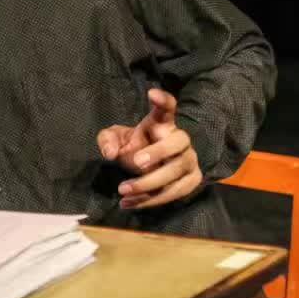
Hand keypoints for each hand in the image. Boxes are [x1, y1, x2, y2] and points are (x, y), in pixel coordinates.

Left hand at [96, 89, 202, 209]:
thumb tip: (111, 153)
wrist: (149, 169)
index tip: (151, 94)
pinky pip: (173, 193)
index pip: (167, 108)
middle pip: (178, 143)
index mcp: (162, 124)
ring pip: (176, 173)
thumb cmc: (135, 147)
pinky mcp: (190, 181)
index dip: (163, 100)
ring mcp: (189, 161)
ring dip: (149, 184)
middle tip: (136, 162)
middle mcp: (180, 139)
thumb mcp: (116, 139)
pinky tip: (128, 203)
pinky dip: (150, 201)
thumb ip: (107, 140)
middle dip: (159, 153)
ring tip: (123, 190)